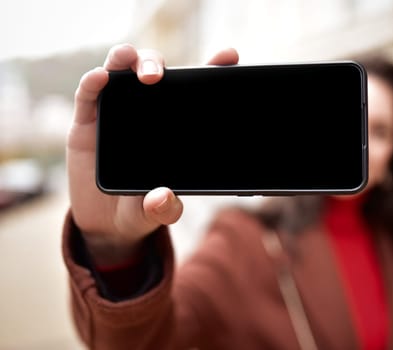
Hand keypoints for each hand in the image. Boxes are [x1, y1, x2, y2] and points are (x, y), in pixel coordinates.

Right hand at [67, 43, 238, 264]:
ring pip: (121, 70)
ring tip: (132, 64)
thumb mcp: (156, 211)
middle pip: (154, 71)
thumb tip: (164, 198)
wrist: (106, 223)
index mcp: (173, 126)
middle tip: (159, 78)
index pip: (193, 90)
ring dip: (128, 60)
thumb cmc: (140, 208)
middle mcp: (147, 112)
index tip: (229, 56)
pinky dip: (94, 81)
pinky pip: (89, 93)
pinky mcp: (88, 121)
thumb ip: (164, 208)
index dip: (211, 69)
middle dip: (157, 64)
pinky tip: (101, 78)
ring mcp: (117, 112)